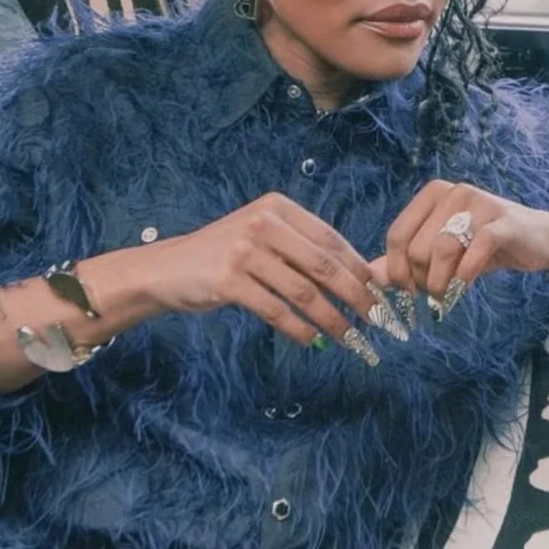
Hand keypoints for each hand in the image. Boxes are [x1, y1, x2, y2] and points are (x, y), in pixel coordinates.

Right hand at [138, 193, 383, 349]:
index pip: (332, 240)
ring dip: (332, 318)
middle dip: (356, 295)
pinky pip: (276, 310)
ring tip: (350, 337)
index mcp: (279, 207)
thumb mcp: (265, 238)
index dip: (360, 269)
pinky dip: (299, 329)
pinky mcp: (228, 280)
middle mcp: (264, 223)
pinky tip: (314, 341)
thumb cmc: (225, 256)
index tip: (381, 294)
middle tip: (376, 319)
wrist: (167, 268)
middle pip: (324, 265)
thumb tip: (361, 279)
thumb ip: (303, 250)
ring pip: (304, 291)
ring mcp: (244, 250)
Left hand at [376, 181, 548, 316]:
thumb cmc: (482, 245)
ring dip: (440, 282)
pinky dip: (465, 273)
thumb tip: (370, 278)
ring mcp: (481, 204)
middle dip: (421, 280)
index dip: (397, 269)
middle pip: (418, 246)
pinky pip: (477, 248)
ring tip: (446, 295)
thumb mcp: (442, 250)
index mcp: (433, 194)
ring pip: (443, 248)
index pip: (398, 234)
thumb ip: (406, 260)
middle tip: (433, 294)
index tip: (407, 291)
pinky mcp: (505, 222)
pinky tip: (464, 285)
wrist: (537, 239)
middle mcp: (455, 192)